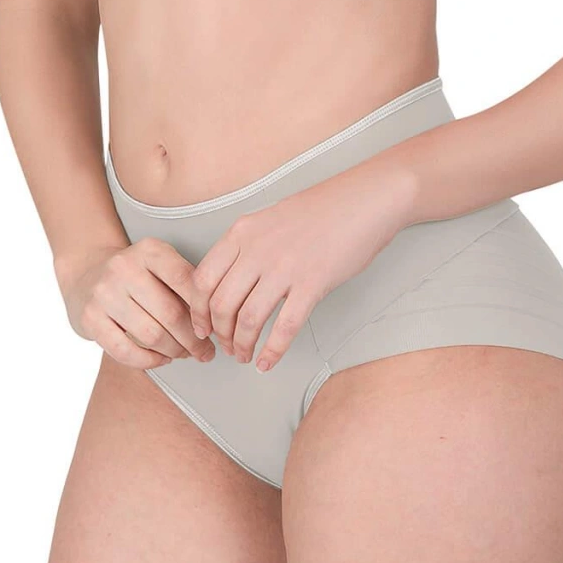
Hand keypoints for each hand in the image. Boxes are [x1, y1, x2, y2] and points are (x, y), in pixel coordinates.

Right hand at [56, 239, 216, 369]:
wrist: (86, 274)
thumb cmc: (137, 275)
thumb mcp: (160, 264)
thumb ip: (185, 283)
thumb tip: (216, 321)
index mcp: (150, 250)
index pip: (185, 279)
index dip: (204, 309)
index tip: (214, 328)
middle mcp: (124, 267)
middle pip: (170, 313)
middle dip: (194, 339)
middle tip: (206, 352)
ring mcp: (104, 292)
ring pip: (150, 334)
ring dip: (174, 352)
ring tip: (185, 355)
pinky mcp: (90, 317)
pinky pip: (125, 350)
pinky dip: (149, 361)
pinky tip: (161, 359)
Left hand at [188, 164, 409, 372]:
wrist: (364, 200)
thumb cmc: (321, 210)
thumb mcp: (270, 218)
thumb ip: (247, 246)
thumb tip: (231, 283)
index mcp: (243, 232)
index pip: (203, 279)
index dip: (198, 311)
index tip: (202, 327)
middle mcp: (257, 249)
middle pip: (221, 304)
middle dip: (220, 334)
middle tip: (226, 346)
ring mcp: (284, 267)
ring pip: (248, 319)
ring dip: (242, 345)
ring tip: (245, 356)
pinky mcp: (312, 283)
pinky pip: (285, 327)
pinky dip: (272, 351)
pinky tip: (268, 362)